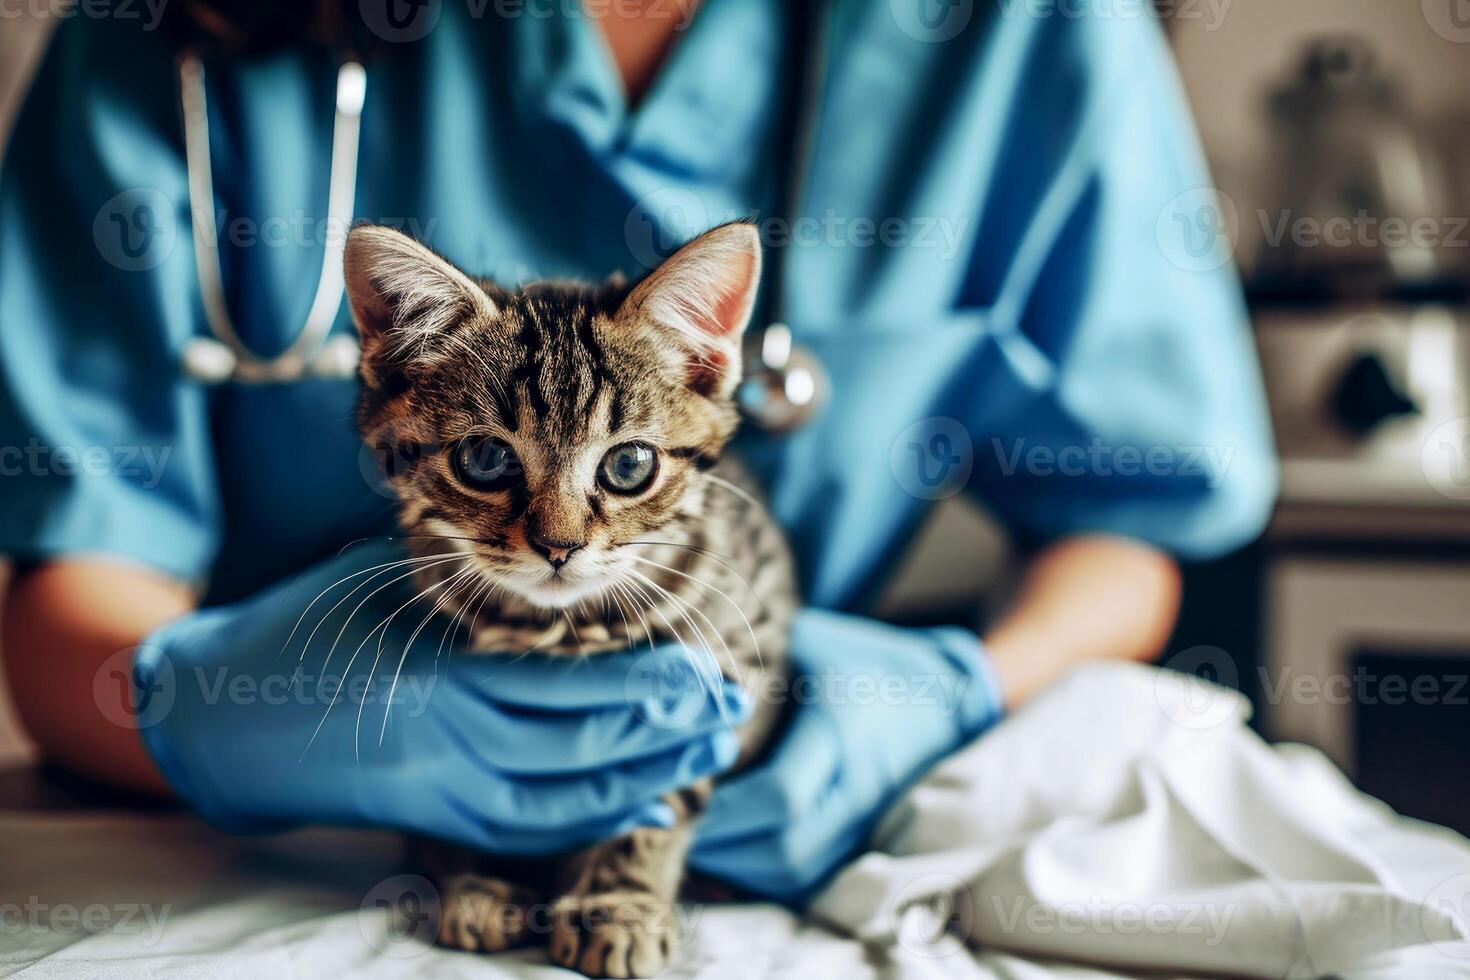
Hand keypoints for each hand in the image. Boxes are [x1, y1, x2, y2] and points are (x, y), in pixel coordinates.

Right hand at [132, 541, 747, 853]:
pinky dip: (597, 814)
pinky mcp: (434, 816)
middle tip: (731, 702)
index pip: (573, 679)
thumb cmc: (309, 628)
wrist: (222, 715)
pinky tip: (650, 799)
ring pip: (569, 789)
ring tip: (709, 746)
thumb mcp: (387, 581)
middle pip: (585, 736)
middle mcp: (453, 733)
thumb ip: (471, 577)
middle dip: (668, 723)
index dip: (648, 678)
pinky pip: (530, 826)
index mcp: (446, 665)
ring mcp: (444, 784)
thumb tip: (558, 560)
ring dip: (649, 770)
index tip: (705, 663)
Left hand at [689, 609, 1002, 903]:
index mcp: (844, 732)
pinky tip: (727, 854)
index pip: (783, 793)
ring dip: (736, 868)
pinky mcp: (861, 840)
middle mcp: (858, 787)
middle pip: (785, 847)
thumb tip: (677, 673)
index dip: (725, 806)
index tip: (680, 790)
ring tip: (691, 841)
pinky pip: (808, 880)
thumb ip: (751, 659)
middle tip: (670, 823)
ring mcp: (863, 821)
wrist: (941, 693)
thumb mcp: (809, 640)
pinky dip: (762, 877)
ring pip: (795, 873)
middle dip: (720, 845)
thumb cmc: (859, 659)